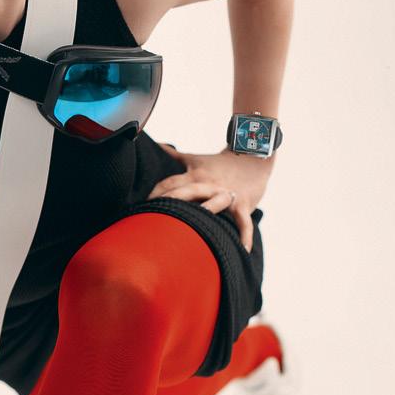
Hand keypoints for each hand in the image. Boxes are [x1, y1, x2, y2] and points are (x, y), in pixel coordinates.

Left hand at [147, 143, 273, 252]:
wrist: (254, 158)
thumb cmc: (220, 162)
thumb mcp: (195, 158)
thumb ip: (174, 155)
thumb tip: (156, 143)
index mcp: (194, 176)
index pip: (170, 184)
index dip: (155, 193)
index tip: (141, 206)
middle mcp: (208, 185)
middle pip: (185, 193)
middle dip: (170, 203)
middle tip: (153, 217)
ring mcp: (226, 195)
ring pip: (213, 206)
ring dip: (205, 215)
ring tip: (193, 232)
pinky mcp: (243, 205)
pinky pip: (244, 223)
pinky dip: (245, 237)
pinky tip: (243, 251)